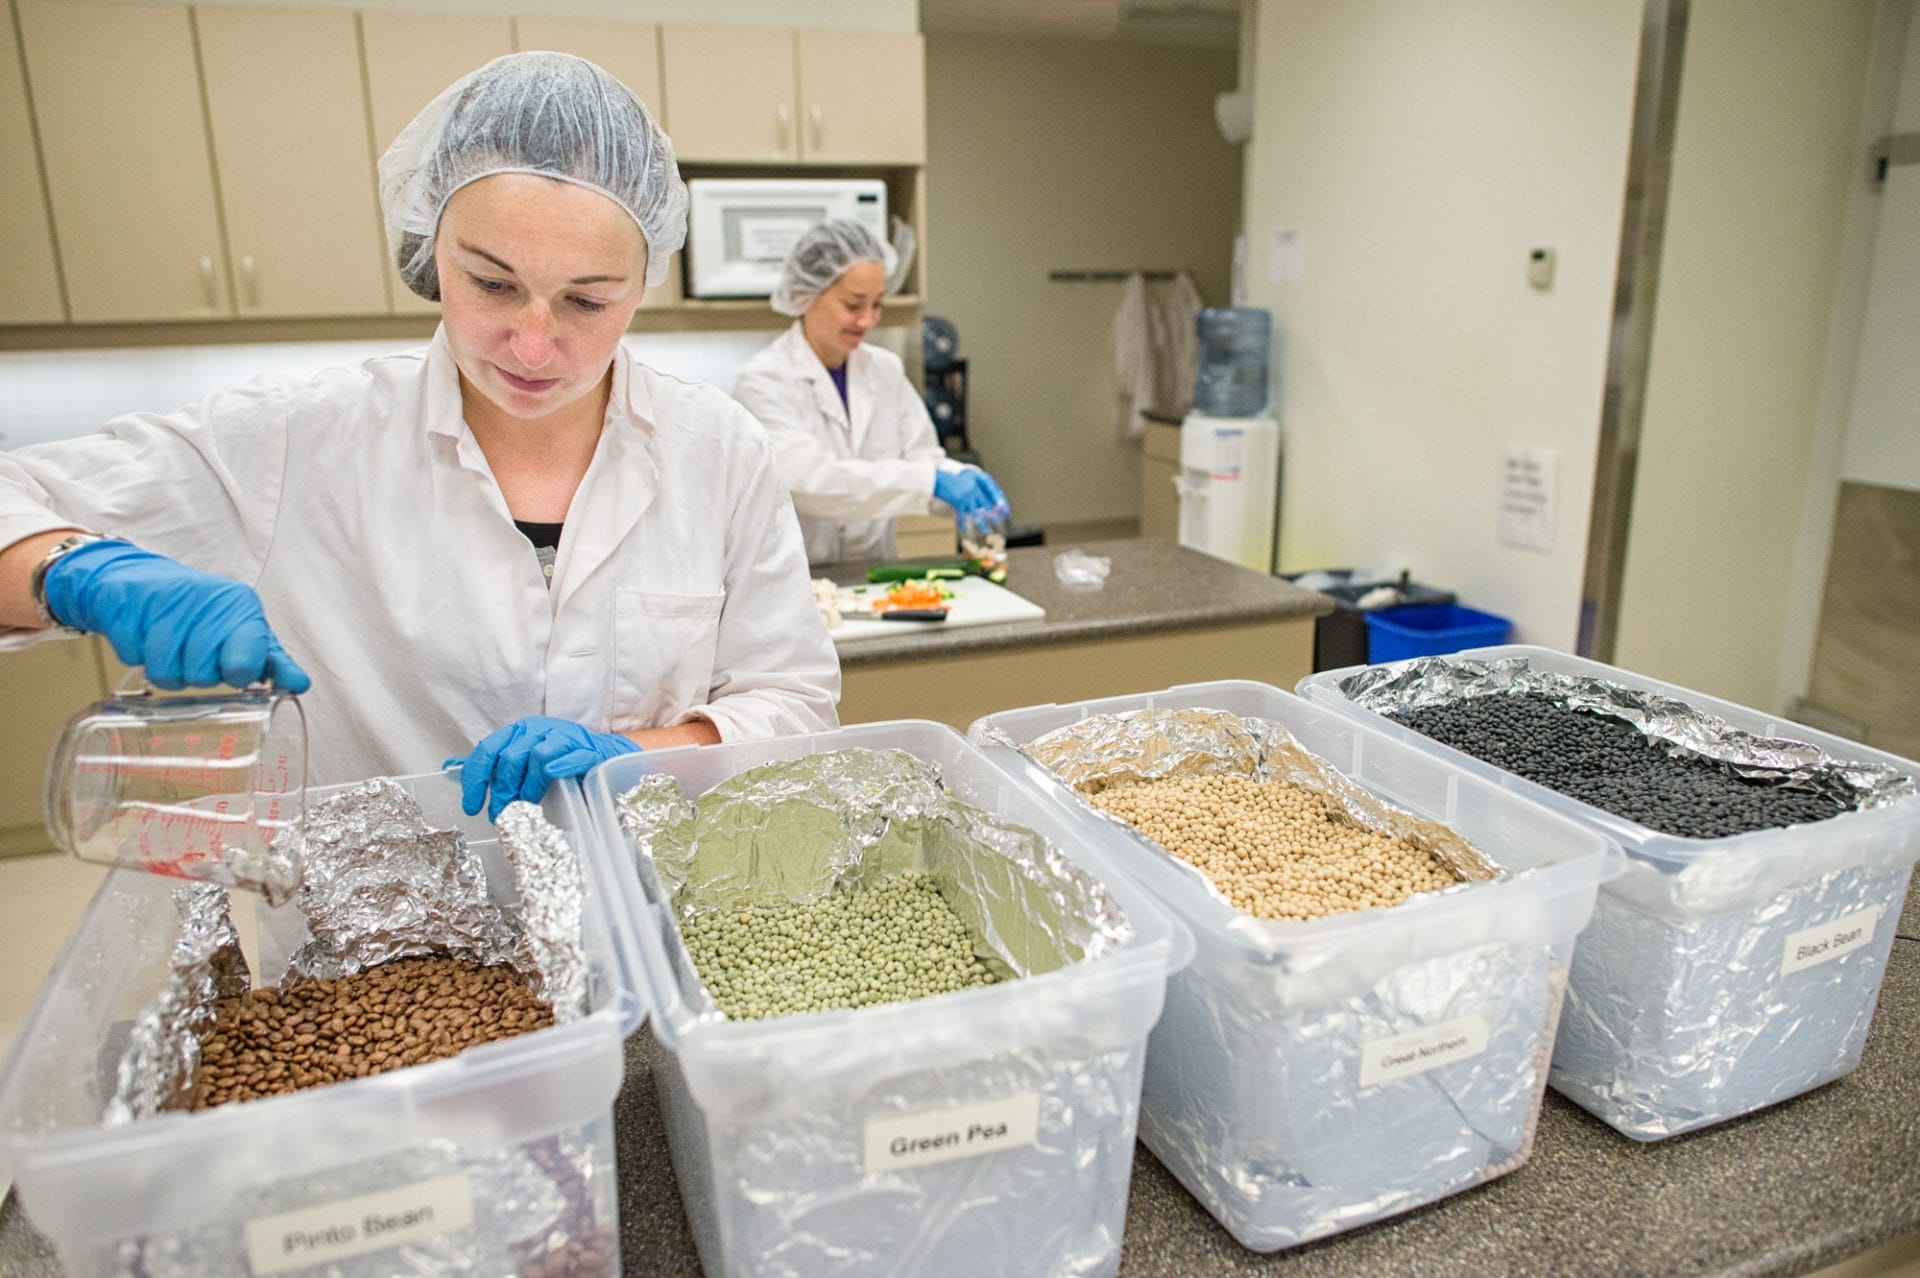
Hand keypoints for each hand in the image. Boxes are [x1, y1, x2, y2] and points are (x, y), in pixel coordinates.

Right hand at [42, 539, 309, 691]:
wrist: (142, 579)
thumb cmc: (201, 614)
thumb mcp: (243, 631)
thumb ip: (272, 660)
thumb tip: (300, 684)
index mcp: (240, 607)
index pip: (244, 662)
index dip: (237, 673)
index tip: (235, 673)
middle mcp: (204, 600)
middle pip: (202, 674)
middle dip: (196, 674)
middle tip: (194, 655)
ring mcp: (162, 601)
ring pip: (164, 672)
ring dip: (165, 670)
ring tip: (170, 648)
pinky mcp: (124, 604)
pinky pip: (132, 656)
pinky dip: (135, 655)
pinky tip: (144, 636)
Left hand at [447, 716, 640, 819]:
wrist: (603, 756)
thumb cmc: (558, 762)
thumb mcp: (521, 762)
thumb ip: (491, 766)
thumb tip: (450, 768)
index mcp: (518, 731)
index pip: (488, 750)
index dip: (475, 779)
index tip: (472, 806)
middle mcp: (538, 729)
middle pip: (510, 757)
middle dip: (503, 791)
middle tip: (502, 815)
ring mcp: (564, 736)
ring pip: (537, 756)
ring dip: (529, 786)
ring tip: (527, 806)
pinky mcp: (588, 749)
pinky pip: (572, 756)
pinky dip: (560, 767)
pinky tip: (553, 777)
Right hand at [932, 467, 1009, 531]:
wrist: (939, 479)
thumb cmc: (952, 481)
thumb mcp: (966, 484)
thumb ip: (975, 494)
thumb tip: (985, 507)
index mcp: (978, 483)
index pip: (994, 494)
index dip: (1001, 503)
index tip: (1007, 511)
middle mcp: (974, 489)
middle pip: (986, 505)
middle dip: (993, 515)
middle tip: (999, 524)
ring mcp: (967, 496)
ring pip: (976, 513)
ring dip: (981, 524)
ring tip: (986, 531)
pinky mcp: (958, 501)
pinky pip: (962, 515)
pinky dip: (962, 523)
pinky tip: (963, 530)